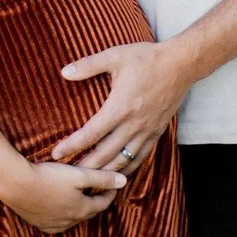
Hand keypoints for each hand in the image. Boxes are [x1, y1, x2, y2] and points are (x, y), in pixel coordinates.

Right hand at [0, 159, 125, 234]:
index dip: (110, 192)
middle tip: (99, 189)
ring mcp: (52, 225)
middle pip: (88, 212)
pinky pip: (56, 222)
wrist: (15, 183)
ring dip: (78, 208)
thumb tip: (124, 181)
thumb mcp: (79, 175)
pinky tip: (59, 205)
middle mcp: (69, 222)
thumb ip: (102, 178)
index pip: (103, 204)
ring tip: (79, 195)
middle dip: (96, 200)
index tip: (113, 183)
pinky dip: (62, 214)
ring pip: (72, 218)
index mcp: (82, 210)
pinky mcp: (38, 224)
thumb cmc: (48, 177)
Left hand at [51, 39, 191, 172]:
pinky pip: (141, 157)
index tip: (56, 154)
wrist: (181, 64)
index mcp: (120, 107)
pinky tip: (117, 174)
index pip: (90, 134)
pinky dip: (127, 168)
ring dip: (105, 173)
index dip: (71, 146)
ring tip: (89, 180)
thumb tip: (64, 72)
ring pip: (123, 160)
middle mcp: (133, 124)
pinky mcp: (157, 132)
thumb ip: (88, 65)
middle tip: (67, 175)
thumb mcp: (115, 56)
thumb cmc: (147, 58)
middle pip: (105, 154)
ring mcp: (147, 131)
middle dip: (85, 167)